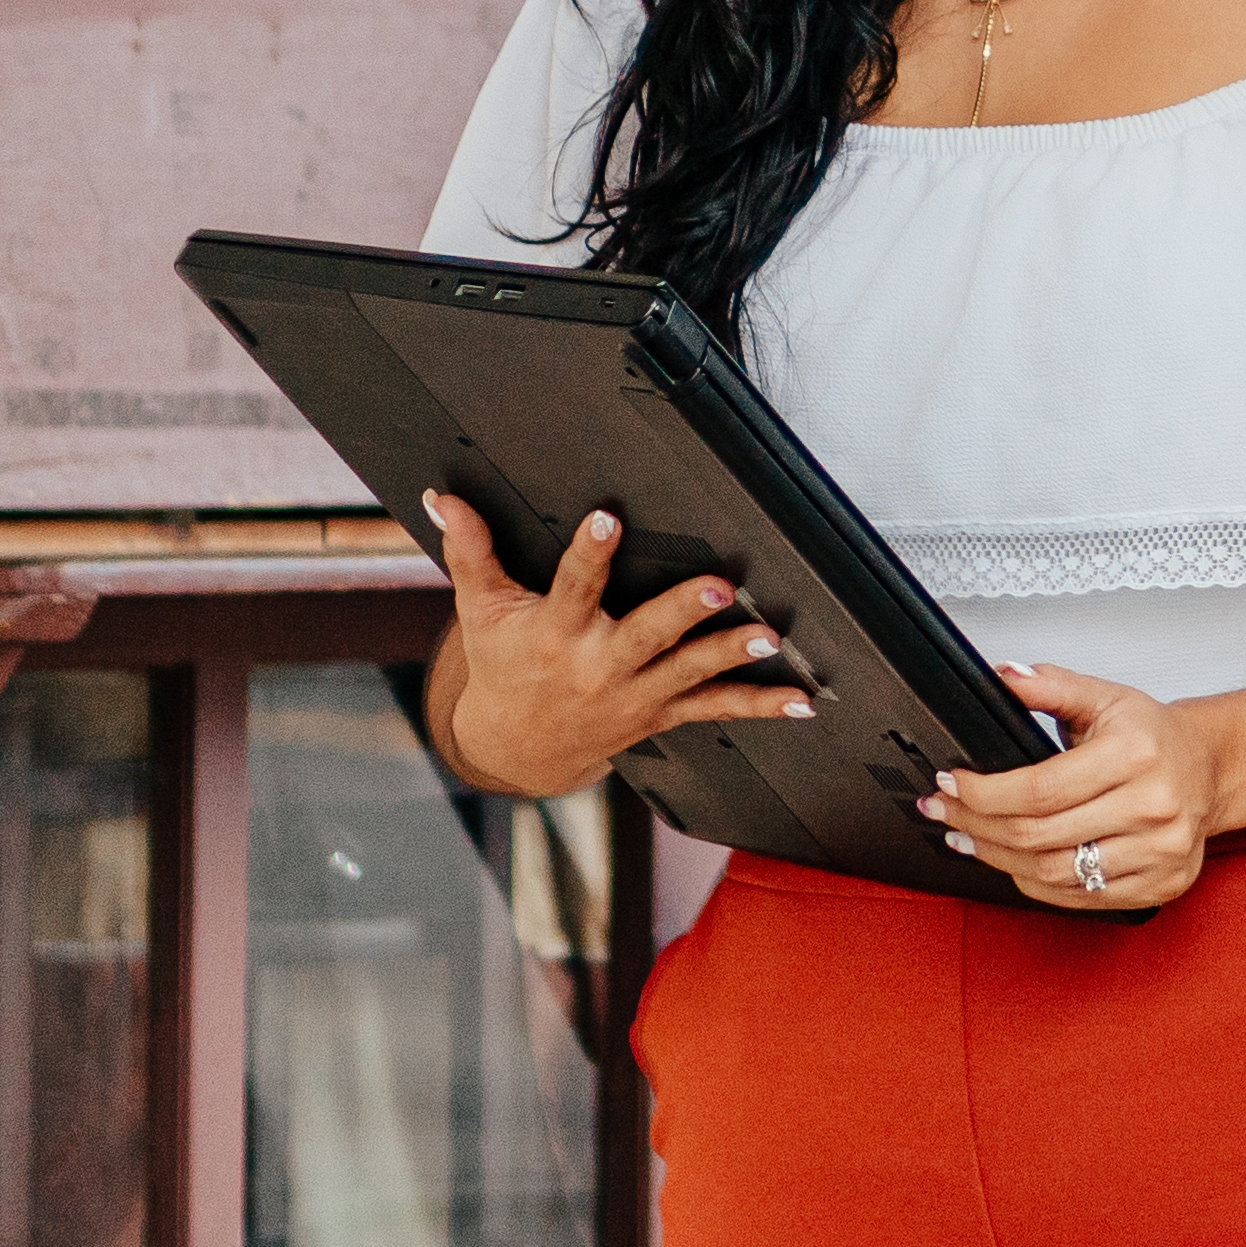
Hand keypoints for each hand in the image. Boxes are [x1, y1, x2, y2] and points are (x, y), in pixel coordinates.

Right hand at [419, 494, 806, 800]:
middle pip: (646, 635)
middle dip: (682, 612)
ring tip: (770, 636)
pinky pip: (716, 711)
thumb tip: (442, 496)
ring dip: (732, 655)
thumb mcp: (480, 611)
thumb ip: (469, 551)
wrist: (516, 750)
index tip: (606, 519)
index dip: (589, 554)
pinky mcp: (661, 713)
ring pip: (689, 673)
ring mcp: (635, 695)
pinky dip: (761, 705)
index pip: (572, 587)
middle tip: (717, 586)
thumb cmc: (503, 667)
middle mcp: (598, 667)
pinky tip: (803, 699)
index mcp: (555, 635)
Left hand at [922, 664, 1227, 909]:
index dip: (983, 792)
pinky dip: (1037, 883)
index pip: (1039, 788)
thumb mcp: (1104, 697)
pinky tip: (1014, 864)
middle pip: (1039, 835)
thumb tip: (1004, 678)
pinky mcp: (1161, 884)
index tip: (951, 785)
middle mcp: (1153, 806)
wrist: (1210, 768)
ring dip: (998, 859)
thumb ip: (1050, 686)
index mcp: (1136, 754)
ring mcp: (1160, 852)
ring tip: (969, 839)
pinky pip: (1081, 897)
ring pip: (1054, 873)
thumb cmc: (1154, 736)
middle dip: (977, 825)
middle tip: (945, 813)